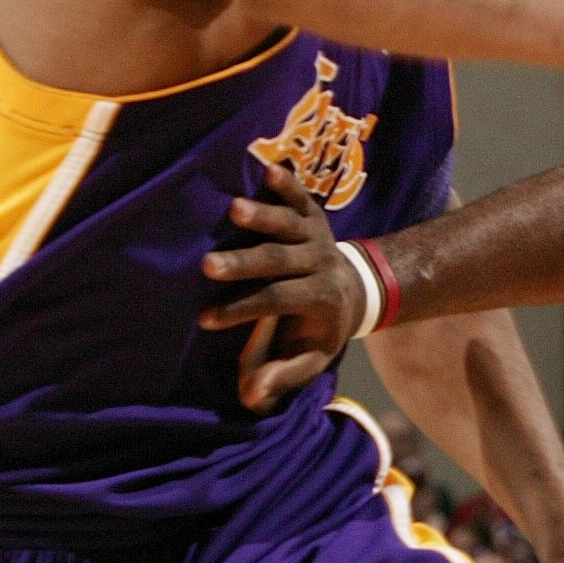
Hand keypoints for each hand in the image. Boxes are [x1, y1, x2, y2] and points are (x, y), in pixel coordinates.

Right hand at [195, 168, 360, 413]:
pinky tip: (264, 167)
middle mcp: (320, 263)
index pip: (277, 303)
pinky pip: (300, 195)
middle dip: (244, 264)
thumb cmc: (320, 328)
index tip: (206, 319)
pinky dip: (285, 182)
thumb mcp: (311, 358)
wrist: (357, 289)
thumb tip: (249, 395)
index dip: (244, 311)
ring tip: (232, 209)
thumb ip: (283, 375)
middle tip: (207, 267)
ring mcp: (316, 234)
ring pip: (290, 224)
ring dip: (263, 216)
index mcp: (320, 298)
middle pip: (280, 262)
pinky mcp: (312, 212)